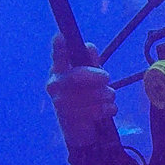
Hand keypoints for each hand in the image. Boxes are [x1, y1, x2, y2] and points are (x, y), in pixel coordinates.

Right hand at [46, 35, 114, 149]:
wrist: (77, 129)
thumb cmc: (83, 96)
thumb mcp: (88, 78)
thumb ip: (90, 62)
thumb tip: (89, 47)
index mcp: (58, 72)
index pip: (58, 58)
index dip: (59, 48)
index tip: (60, 36)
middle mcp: (55, 86)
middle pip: (77, 76)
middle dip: (96, 76)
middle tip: (107, 77)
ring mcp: (61, 103)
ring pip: (92, 95)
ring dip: (108, 95)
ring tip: (110, 96)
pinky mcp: (71, 119)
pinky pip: (97, 110)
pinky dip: (109, 109)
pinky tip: (108, 109)